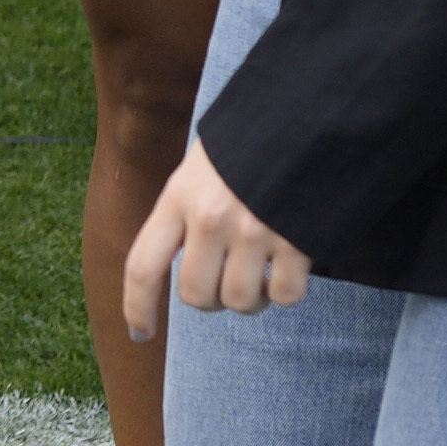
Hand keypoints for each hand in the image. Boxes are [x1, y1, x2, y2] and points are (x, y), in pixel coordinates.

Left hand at [120, 138, 312, 334]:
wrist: (309, 112)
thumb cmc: (250, 140)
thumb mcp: (201, 165)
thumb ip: (184, 210)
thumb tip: (177, 260)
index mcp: (179, 196)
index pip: (142, 266)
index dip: (136, 307)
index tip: (139, 333)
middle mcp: (210, 218)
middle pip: (195, 295)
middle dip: (209, 301)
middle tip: (224, 283)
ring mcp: (254, 230)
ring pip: (240, 301)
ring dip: (250, 298)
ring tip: (260, 273)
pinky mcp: (297, 239)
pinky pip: (285, 295)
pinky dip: (287, 290)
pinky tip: (290, 266)